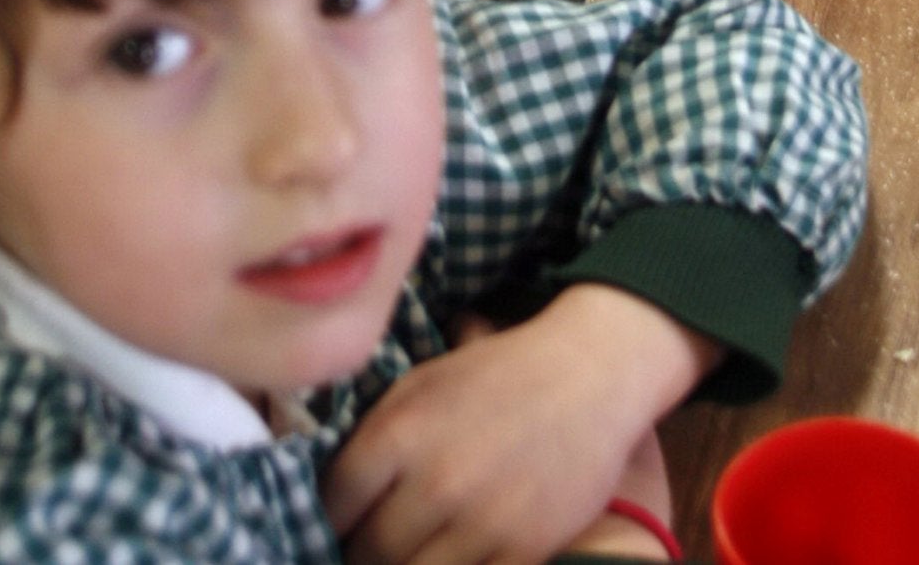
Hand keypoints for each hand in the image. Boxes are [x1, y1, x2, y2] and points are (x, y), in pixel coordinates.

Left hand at [324, 282, 713, 564]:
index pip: (331, 503)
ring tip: (412, 552)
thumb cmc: (501, 372)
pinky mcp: (524, 550)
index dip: (327, 519)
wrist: (591, 372)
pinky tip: (454, 556)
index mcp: (400, 430)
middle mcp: (435, 480)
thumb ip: (377, 431)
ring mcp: (481, 520)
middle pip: (367, 554)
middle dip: (362, 554)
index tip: (339, 523)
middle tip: (370, 546)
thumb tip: (329, 483)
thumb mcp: (425, 381)